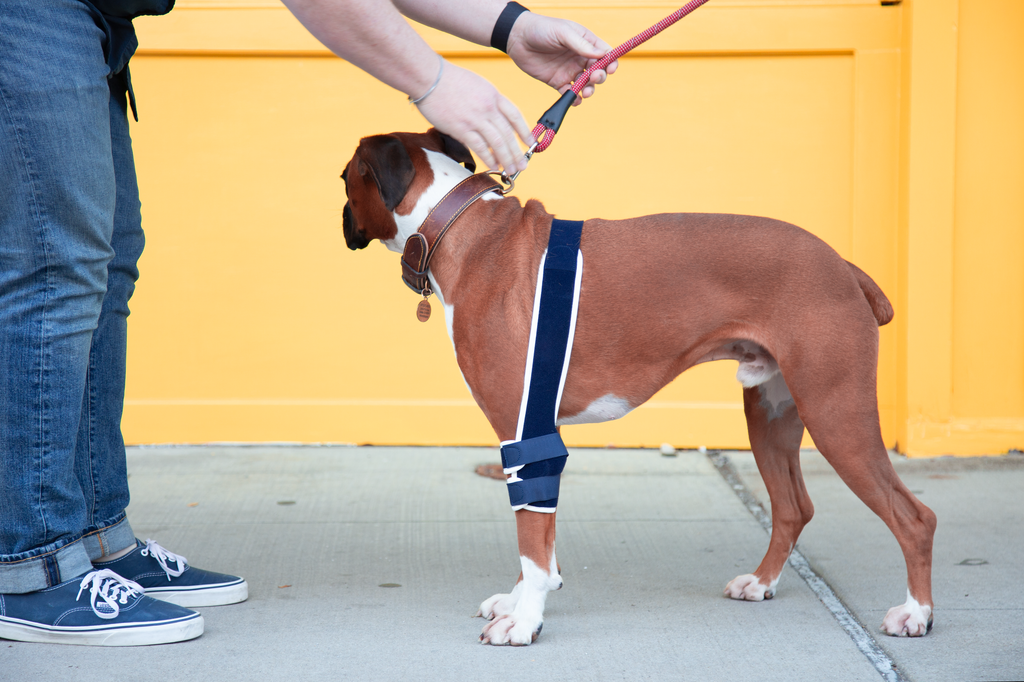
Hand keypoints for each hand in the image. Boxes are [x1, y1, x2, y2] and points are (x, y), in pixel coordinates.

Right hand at [414, 61, 534, 172]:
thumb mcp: (477, 84)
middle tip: (523, 166)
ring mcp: (475, 119)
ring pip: (497, 143)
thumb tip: (494, 118)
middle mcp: (488, 107)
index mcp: (493, 95)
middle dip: (517, 152)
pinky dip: (488, 158)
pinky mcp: (461, 128)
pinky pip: (479, 147)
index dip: (525, 131)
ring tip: (511, 170)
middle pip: (508, 133)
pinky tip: (493, 166)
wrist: (429, 76)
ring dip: (506, 159)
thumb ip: (488, 101)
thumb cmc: (449, 80)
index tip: (531, 144)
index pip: (515, 116)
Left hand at [506, 13, 617, 104]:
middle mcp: (579, 57)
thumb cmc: (541, 29)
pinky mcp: (557, 81)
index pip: (605, 54)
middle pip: (598, 71)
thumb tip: (602, 55)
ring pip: (585, 84)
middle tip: (593, 78)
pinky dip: (574, 98)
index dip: (611, 62)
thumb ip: (581, 45)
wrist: (517, 38)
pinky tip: (575, 100)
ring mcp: (569, 71)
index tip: (611, 69)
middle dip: (599, 77)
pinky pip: (569, 93)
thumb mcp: (563, 33)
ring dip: (589, 90)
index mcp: (585, 42)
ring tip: (585, 92)